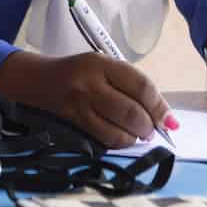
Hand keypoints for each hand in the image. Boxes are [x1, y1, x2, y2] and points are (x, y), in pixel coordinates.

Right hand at [0, 50, 177, 148]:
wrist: (36, 81)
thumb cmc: (78, 72)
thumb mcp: (102, 66)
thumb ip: (130, 85)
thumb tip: (163, 115)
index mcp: (101, 63)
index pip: (140, 86)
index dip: (159, 106)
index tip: (170, 119)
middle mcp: (90, 84)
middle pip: (131, 112)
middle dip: (149, 126)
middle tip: (152, 129)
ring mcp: (80, 106)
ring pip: (118, 131)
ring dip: (134, 137)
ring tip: (137, 133)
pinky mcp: (73, 124)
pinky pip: (104, 140)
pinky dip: (119, 142)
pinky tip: (122, 137)